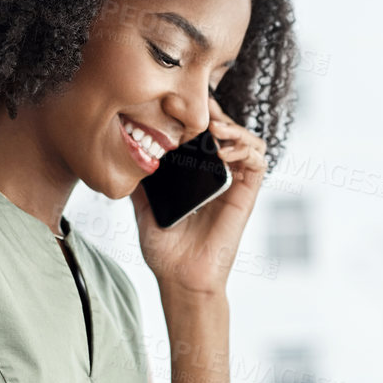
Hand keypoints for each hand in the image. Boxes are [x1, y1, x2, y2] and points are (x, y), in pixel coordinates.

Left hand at [130, 95, 268, 299]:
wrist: (180, 277)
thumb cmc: (165, 250)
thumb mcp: (144, 208)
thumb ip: (140, 183)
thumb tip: (124, 157)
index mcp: (196, 176)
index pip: (205, 136)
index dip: (199, 116)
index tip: (182, 105)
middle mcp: (218, 177)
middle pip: (228, 131)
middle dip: (218, 115)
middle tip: (202, 108)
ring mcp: (234, 185)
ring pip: (249, 142)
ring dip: (235, 128)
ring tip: (215, 128)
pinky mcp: (246, 196)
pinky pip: (258, 163)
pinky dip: (247, 148)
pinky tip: (225, 151)